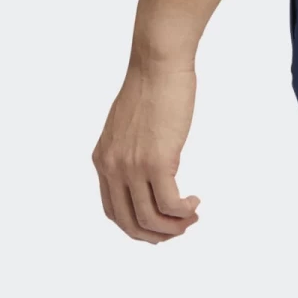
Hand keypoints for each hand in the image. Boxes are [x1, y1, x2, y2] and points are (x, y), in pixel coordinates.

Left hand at [92, 61, 200, 242]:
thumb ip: (130, 148)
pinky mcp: (157, 162)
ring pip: (150, 219)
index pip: (113, 210)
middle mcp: (112, 168)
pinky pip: (170, 203)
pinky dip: (183, 210)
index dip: (136, 225)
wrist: (158, 63)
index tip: (159, 224)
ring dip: (174, 227)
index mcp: (103, 159)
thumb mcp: (129, 124)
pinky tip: (194, 202)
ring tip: (192, 216)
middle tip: (178, 228)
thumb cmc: (151, 84)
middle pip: (129, 223)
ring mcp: (133, 167)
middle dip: (155, 234)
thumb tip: (149, 166)